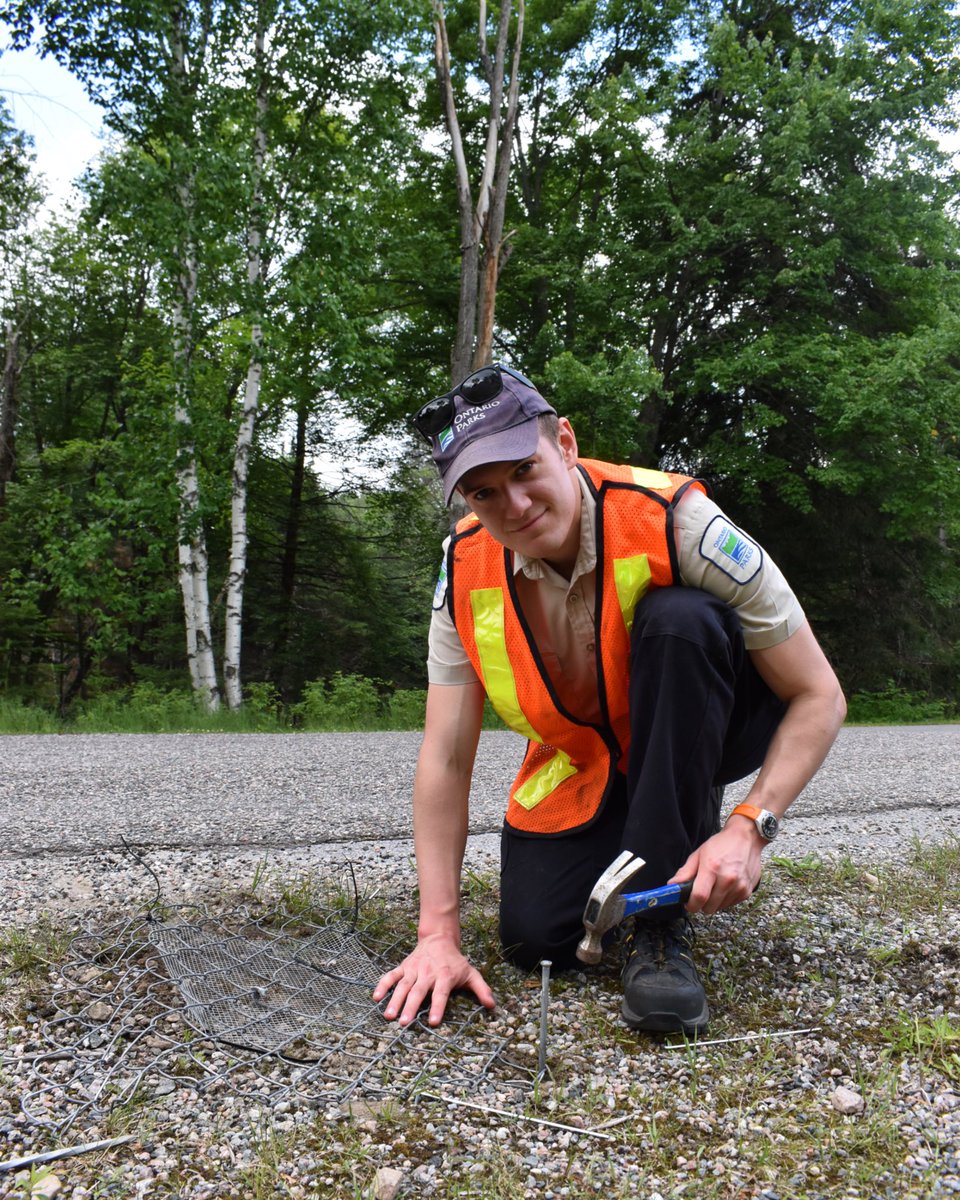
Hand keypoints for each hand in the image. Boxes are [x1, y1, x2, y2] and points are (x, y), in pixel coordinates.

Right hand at [372, 933, 495, 1026]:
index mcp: (445, 976)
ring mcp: (414, 970)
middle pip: (418, 991)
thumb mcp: (471, 973)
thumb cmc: (455, 962)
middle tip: (403, 1023)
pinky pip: (391, 976)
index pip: (441, 994)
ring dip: (395, 1000)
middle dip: (410, 1007)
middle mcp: (428, 973)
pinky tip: (375, 997)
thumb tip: (493, 1005)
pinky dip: (382, 985)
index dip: (438, 1007)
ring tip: (389, 1016)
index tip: (433, 1022)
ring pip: (403, 985)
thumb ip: (481, 989)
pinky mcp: (403, 967)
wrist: (439, 939)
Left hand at [669, 821, 762, 915]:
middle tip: (700, 892)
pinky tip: (725, 886)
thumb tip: (672, 885)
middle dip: (701, 903)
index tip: (688, 903)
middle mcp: (728, 879)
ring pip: (719, 908)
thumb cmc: (722, 844)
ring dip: (714, 902)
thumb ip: (685, 872)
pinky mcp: (747, 891)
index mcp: (712, 868)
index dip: (691, 904)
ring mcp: (739, 887)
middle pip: (709, 907)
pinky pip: (730, 904)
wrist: (746, 838)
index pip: (699, 896)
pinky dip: (725, 899)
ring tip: (714, 886)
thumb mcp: (698, 854)